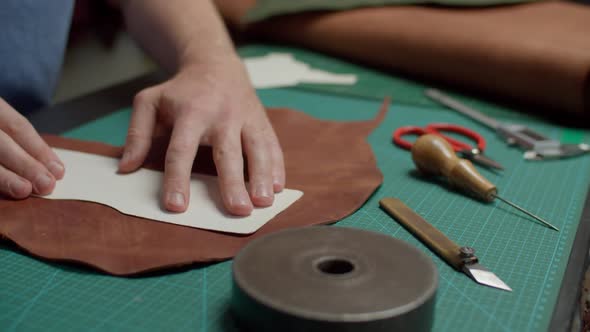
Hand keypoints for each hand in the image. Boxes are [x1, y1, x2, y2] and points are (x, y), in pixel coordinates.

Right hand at [0, 98, 64, 197]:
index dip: (38, 148)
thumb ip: (15, 140)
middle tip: (47, 185)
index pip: (17, 126)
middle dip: (25, 163)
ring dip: (2, 176)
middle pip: (0, 141)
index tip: (59, 171)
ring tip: (23, 190)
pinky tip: (0, 194)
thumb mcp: (0, 123)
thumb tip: (49, 168)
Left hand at [118, 55, 284, 215]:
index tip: (176, 206)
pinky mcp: (262, 121)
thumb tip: (126, 168)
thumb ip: (137, 134)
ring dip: (263, 175)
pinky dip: (277, 165)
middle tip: (238, 210)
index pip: (181, 150)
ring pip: (257, 148)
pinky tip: (279, 187)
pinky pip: (272, 144)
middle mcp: (221, 115)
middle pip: (227, 152)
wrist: (215, 64)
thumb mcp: (149, 102)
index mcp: (190, 112)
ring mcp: (245, 117)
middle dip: (233, 182)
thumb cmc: (180, 91)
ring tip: (264, 202)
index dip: (178, 178)